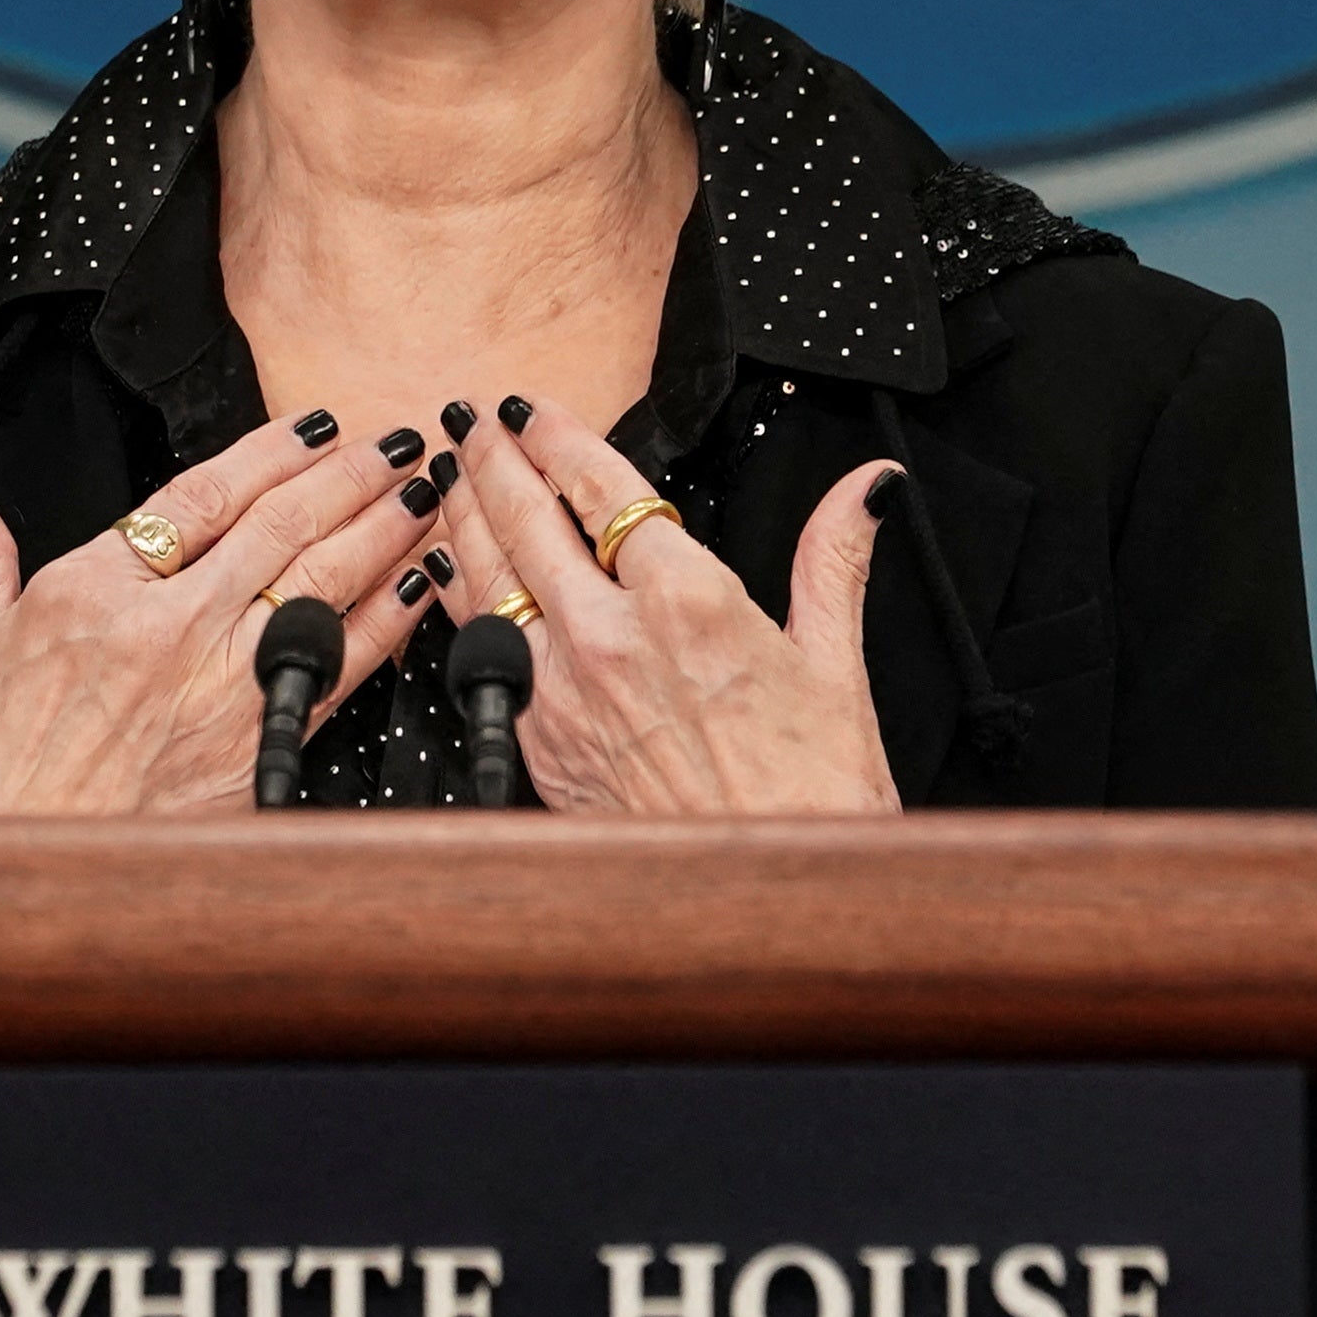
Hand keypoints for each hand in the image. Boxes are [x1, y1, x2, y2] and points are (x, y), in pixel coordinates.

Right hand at [0, 413, 454, 814]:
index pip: (203, 495)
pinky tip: (418, 585)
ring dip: (381, 532)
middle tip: (394, 442)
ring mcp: (218, 687)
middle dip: (346, 478)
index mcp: (95, 589)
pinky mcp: (253, 744)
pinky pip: (338, 666)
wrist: (7, 871)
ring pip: (320, 585)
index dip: (270, 452)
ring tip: (421, 493)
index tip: (314, 427)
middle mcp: (167, 630)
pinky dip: (386, 620)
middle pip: (279, 529)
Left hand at [451, 414, 900, 814]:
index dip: (557, 438)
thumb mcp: (836, 665)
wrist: (764, 905)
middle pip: (529, 520)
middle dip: (496, 461)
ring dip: (466, 518)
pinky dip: (460, 598)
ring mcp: (563, 690)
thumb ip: (835, 560)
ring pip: (490, 578)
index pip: (602, 488)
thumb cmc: (807, 797)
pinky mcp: (536, 741)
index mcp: (687, 600)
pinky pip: (481, 648)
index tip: (534, 412)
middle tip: (474, 422)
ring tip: (452, 477)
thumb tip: (868, 486)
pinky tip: (448, 576)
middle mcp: (611, 636)